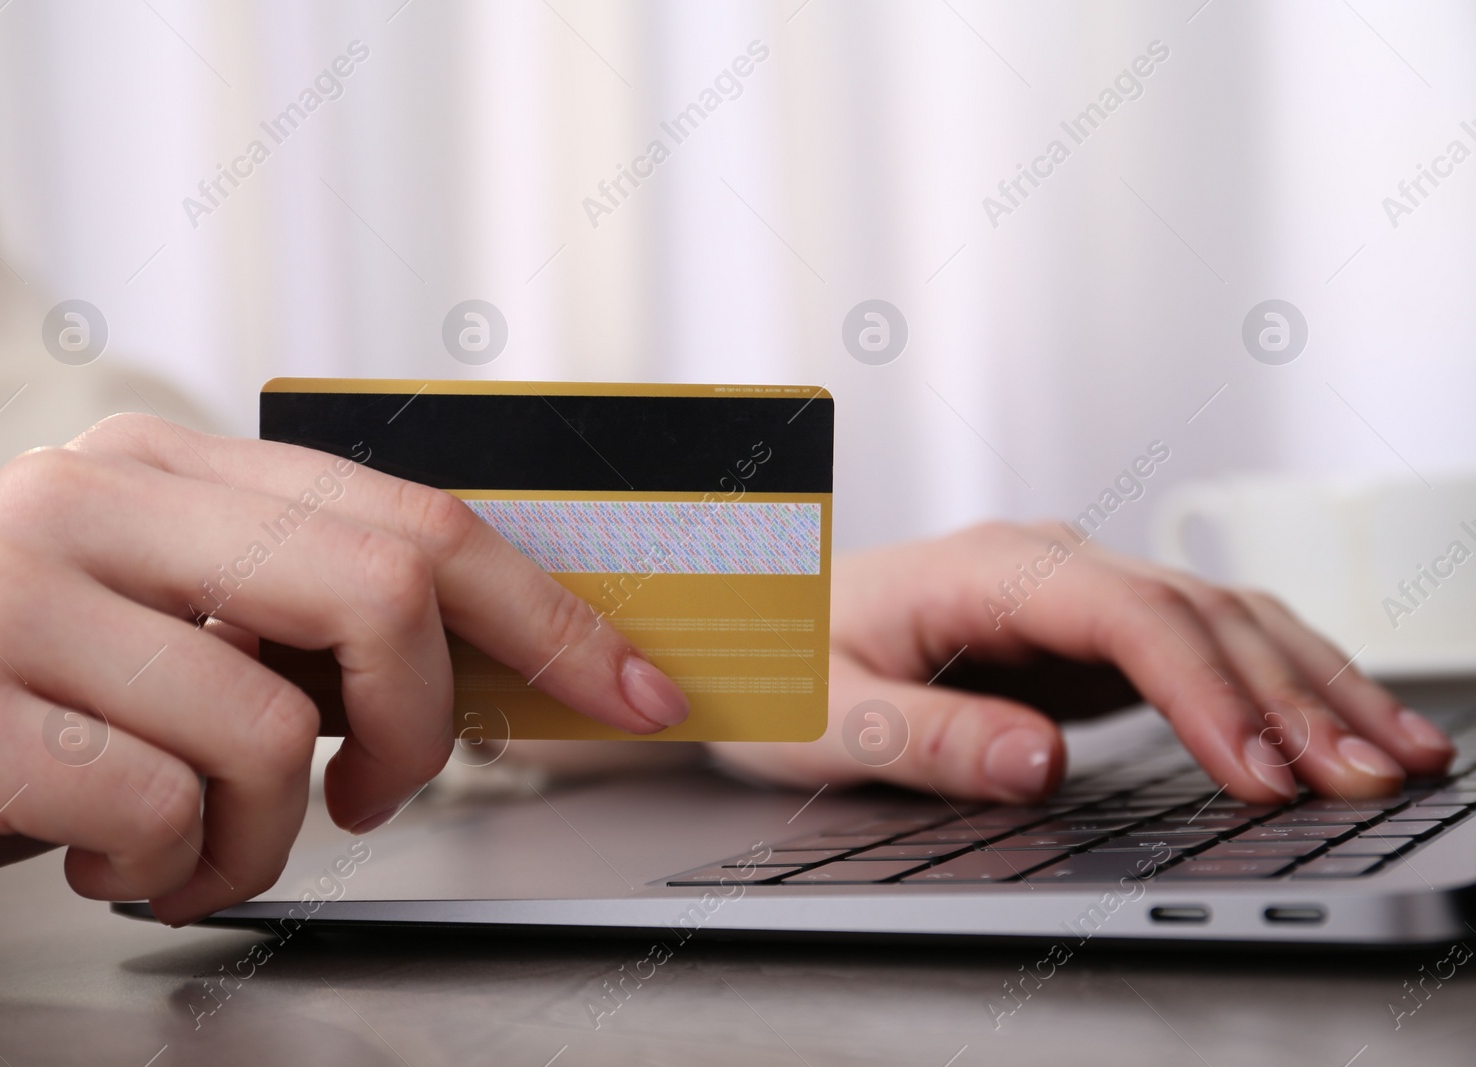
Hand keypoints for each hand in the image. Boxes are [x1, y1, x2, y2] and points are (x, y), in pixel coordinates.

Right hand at [0, 415, 687, 927]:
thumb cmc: (18, 719)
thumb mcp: (173, 641)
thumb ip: (304, 624)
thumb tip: (485, 660)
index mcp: (165, 468)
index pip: (413, 519)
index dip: (545, 613)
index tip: (629, 687)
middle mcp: (90, 497)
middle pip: (380, 589)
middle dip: (423, 728)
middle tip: (379, 793)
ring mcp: (16, 587)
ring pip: (275, 729)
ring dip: (264, 834)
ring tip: (188, 844)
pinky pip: (167, 809)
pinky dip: (173, 870)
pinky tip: (108, 860)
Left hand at [709, 522, 1453, 802]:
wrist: (760, 625)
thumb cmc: (782, 660)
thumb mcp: (824, 714)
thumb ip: (925, 737)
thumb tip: (1039, 764)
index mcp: (984, 570)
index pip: (1127, 615)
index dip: (1205, 692)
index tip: (1261, 772)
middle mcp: (1045, 564)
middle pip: (1198, 610)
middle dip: (1292, 695)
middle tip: (1368, 778)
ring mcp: (1075, 590)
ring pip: (1223, 617)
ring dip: (1311, 684)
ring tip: (1396, 755)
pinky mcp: (1090, 628)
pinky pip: (1206, 644)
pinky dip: (1279, 682)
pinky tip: (1333, 725)